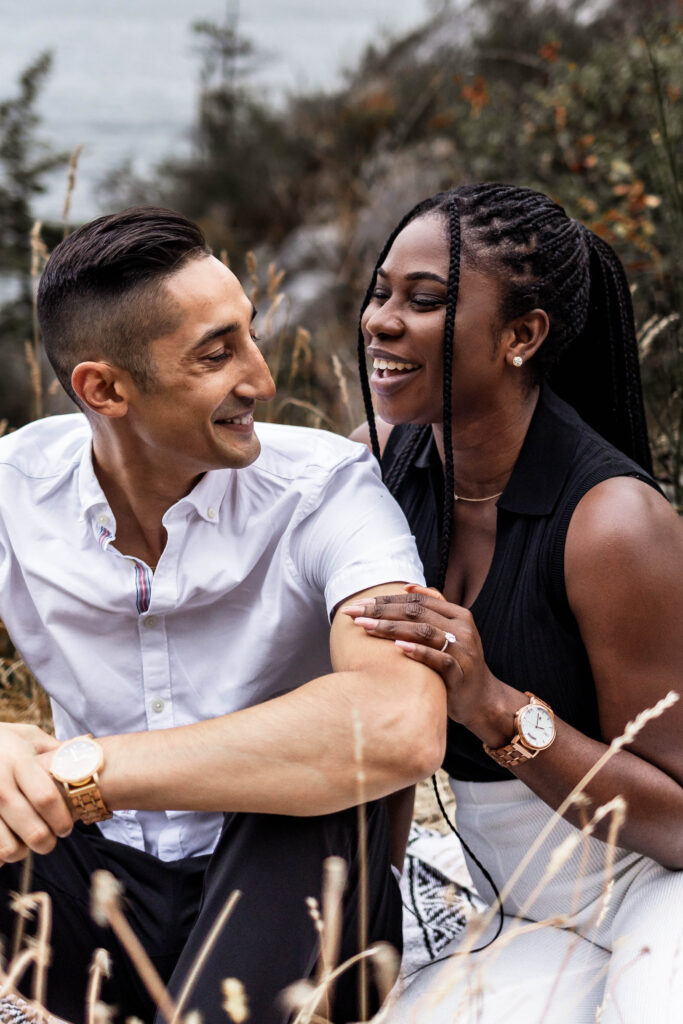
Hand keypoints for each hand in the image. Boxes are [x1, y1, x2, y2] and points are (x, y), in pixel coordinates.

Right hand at [0, 724, 72, 863]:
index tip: (66, 827)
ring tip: (24, 843)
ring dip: (21, 852)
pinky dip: (0, 854)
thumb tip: (89, 749)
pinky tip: (5, 840)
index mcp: (19, 762)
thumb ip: (56, 750)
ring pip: (8, 847)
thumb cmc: (2, 742)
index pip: (46, 798)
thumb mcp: (28, 736)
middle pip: (33, 830)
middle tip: (50, 841)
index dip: (61, 819)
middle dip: (47, 842)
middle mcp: (0, 783)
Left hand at [341, 585, 500, 733]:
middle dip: (381, 611)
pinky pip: (438, 659)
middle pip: (416, 613)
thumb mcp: (449, 633)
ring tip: (366, 627)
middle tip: (353, 613)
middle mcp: (462, 628)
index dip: (387, 599)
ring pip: (424, 632)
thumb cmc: (456, 663)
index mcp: (458, 614)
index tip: (358, 603)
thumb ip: (433, 609)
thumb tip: (408, 586)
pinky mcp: (461, 673)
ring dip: (391, 628)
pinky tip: (397, 647)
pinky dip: (418, 651)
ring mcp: (463, 650)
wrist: (481, 699)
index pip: (417, 600)